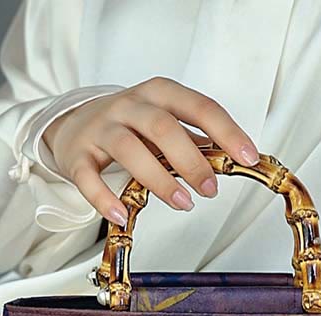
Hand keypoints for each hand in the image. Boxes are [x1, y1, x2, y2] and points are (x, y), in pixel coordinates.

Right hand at [42, 76, 260, 226]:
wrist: (72, 125)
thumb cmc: (127, 126)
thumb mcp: (162, 122)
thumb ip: (192, 139)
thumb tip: (232, 161)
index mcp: (158, 93)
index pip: (199, 107)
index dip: (226, 132)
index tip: (248, 157)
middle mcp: (129, 106)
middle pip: (163, 127)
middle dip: (192, 161)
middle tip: (211, 190)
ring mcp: (101, 129)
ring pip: (129, 149)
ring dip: (159, 180)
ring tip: (182, 204)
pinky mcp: (77, 155)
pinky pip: (88, 178)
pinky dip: (104, 199)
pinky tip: (121, 216)